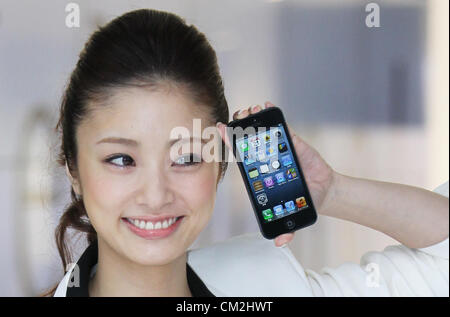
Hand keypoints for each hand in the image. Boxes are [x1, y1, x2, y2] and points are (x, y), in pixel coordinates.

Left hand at [216, 102, 336, 246]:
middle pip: (249, 139)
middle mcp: (267, 157)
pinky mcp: (293, 141)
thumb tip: (280, 243)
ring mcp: (279, 147)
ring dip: (254, 118)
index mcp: (261, 172)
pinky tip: (268, 106)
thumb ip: (287, 229)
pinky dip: (274, 115)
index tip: (220, 130)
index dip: (230, 143)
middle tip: (236, 117)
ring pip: (263, 130)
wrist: (324, 191)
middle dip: (240, 126)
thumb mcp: (292, 216)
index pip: (242, 155)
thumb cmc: (303, 200)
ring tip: (250, 110)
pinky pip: (282, 127)